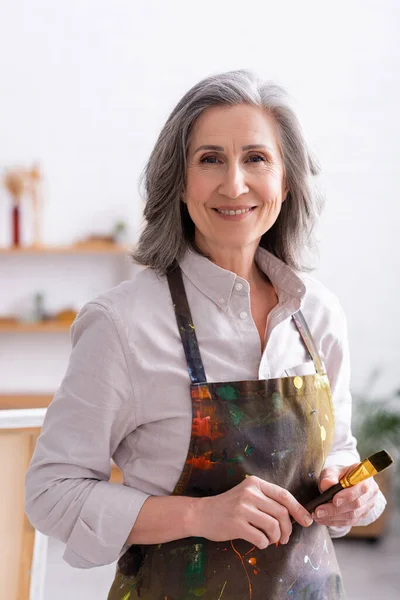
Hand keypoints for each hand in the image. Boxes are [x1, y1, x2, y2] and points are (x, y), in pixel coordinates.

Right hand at [194, 475, 312, 549]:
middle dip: (288, 529)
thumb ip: (267, 500)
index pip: (284, 495)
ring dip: (276, 537)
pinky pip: (261, 538)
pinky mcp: (236, 524)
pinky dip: (264, 544)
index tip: (306, 521)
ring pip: (273, 526)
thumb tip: (293, 515)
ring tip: (271, 540)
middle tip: (285, 538)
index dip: (298, 509)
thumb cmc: (228, 505)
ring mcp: (242, 508)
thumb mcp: (247, 494)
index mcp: (255, 483)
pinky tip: (259, 542)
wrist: (202, 513)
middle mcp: (250, 493)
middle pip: (281, 513)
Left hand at [312, 464, 378, 526]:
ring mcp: (368, 505)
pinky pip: (350, 522)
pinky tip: (323, 519)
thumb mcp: (332, 470)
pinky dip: (335, 522)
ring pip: (353, 515)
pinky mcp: (363, 515)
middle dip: (335, 509)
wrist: (343, 482)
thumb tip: (327, 484)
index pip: (362, 488)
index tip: (334, 501)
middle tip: (318, 511)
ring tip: (317, 516)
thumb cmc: (338, 475)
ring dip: (333, 517)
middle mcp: (371, 491)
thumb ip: (329, 476)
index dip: (348, 496)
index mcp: (366, 476)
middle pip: (356, 504)